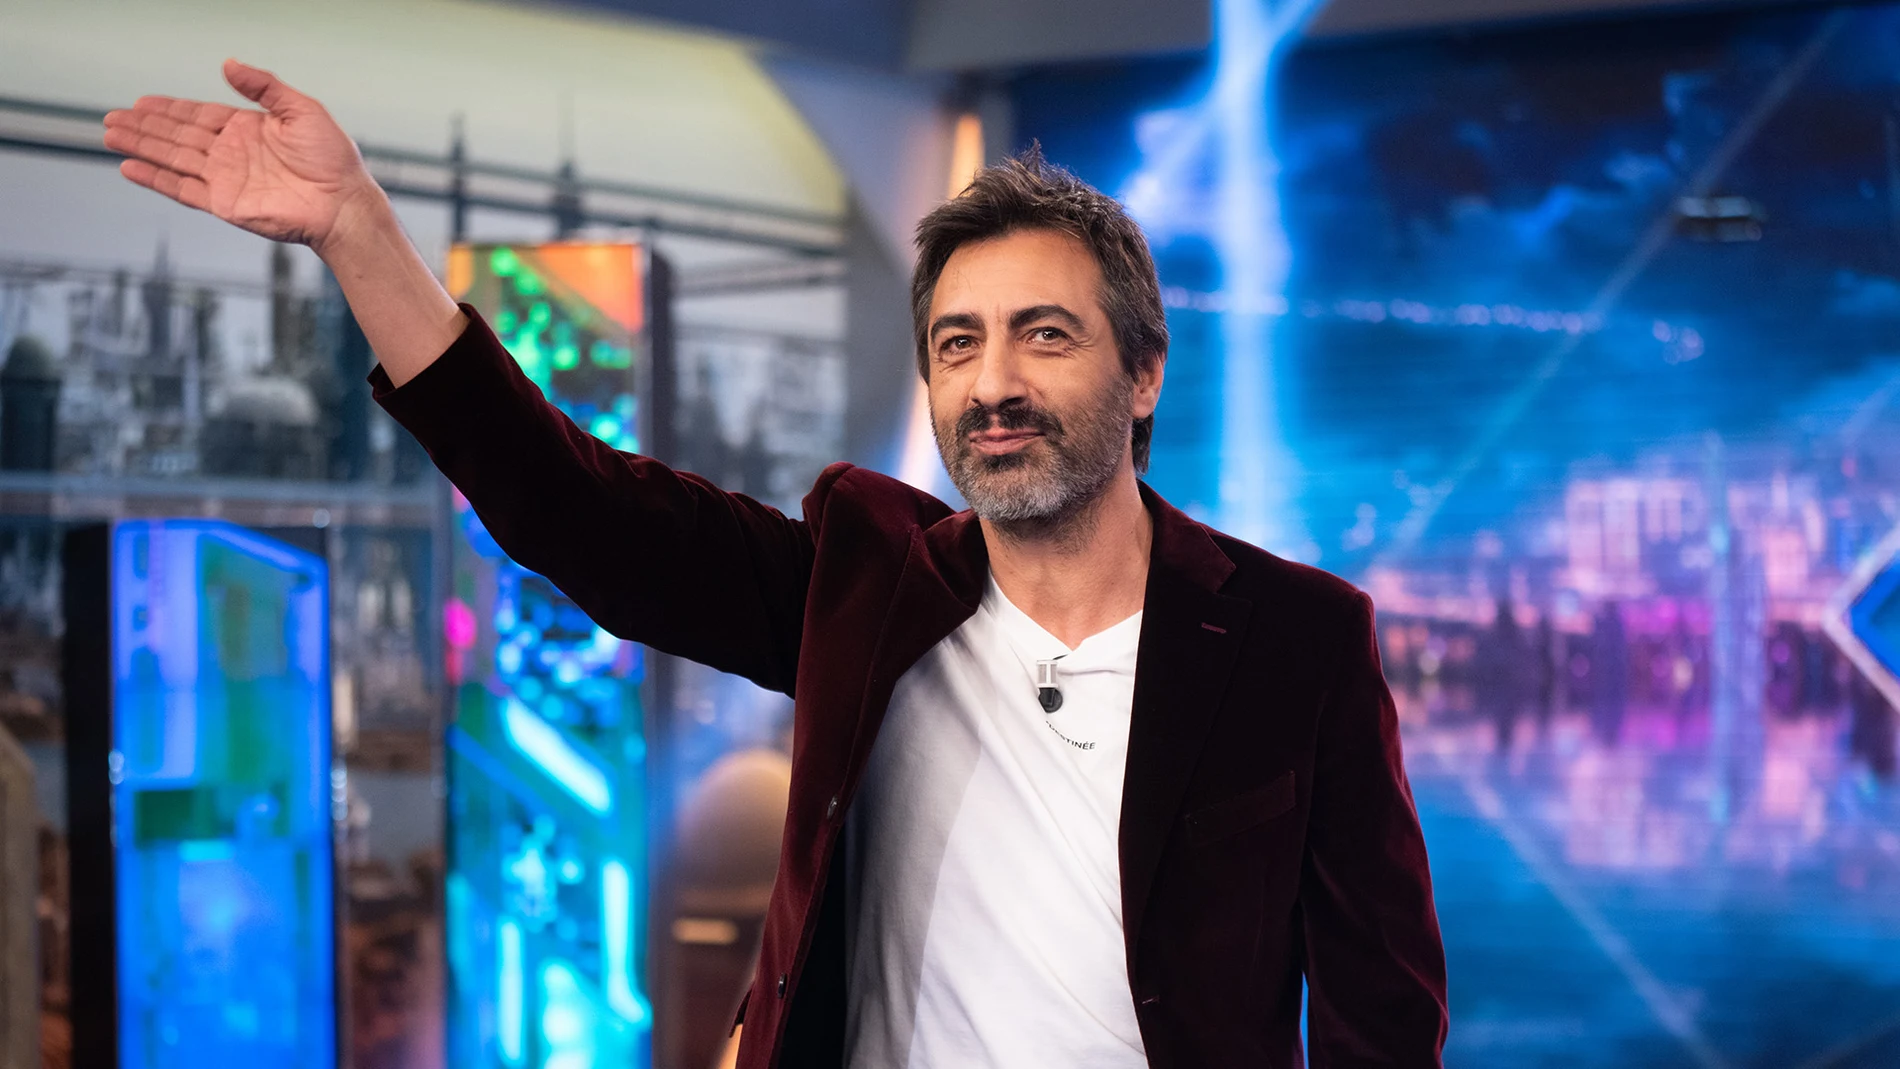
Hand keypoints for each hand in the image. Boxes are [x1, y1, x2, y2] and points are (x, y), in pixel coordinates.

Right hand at [104, 59, 380, 255]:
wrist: (343, 203)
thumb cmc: (332, 159)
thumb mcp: (301, 110)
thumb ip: (263, 87)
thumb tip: (228, 63)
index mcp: (247, 129)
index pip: (198, 115)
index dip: (168, 108)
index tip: (140, 102)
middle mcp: (231, 153)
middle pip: (177, 135)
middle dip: (144, 125)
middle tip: (112, 117)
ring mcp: (225, 179)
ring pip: (172, 158)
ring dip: (141, 147)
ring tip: (109, 134)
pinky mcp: (224, 203)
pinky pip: (182, 189)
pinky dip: (155, 178)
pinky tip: (130, 166)